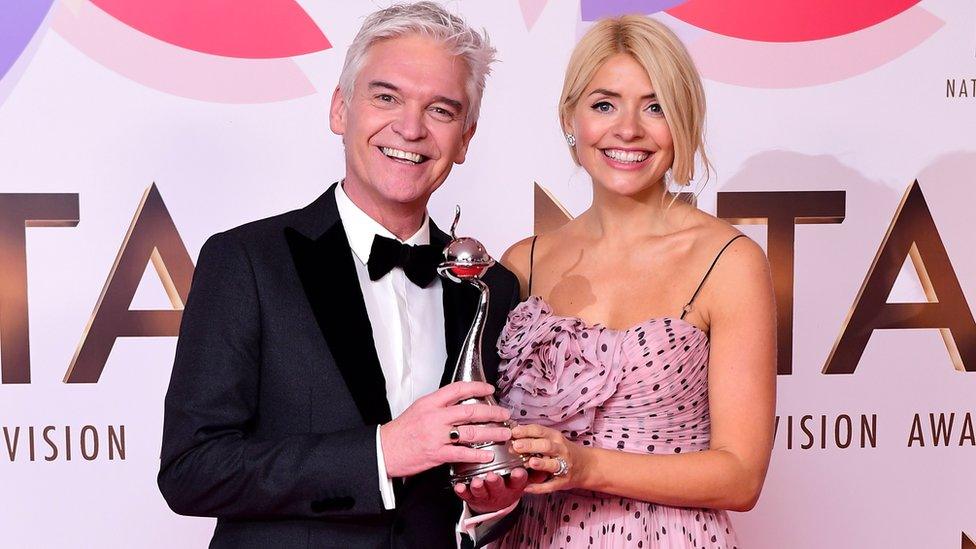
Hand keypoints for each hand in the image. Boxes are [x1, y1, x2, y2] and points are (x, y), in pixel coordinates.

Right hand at [380, 381, 512, 477]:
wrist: (384, 450)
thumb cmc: (400, 432)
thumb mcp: (418, 409)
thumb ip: (438, 405)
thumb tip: (458, 402)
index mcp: (430, 403)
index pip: (458, 389)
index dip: (477, 388)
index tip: (490, 390)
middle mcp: (435, 417)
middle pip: (470, 411)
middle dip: (492, 413)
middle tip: (505, 414)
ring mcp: (436, 436)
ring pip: (471, 432)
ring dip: (491, 433)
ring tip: (504, 433)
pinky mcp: (436, 454)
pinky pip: (462, 453)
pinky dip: (477, 455)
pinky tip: (488, 455)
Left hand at [454, 468, 528, 513]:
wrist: (495, 505)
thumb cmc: (509, 484)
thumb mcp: (522, 480)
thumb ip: (533, 472)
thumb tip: (544, 463)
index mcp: (513, 486)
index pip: (518, 481)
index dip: (518, 477)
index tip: (519, 471)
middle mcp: (500, 491)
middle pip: (498, 488)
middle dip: (495, 482)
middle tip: (492, 476)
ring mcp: (485, 495)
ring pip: (481, 492)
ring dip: (478, 487)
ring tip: (476, 481)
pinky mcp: (472, 498)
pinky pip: (466, 496)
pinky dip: (462, 491)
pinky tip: (458, 486)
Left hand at [511, 424, 589, 494]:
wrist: (587, 466)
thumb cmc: (563, 451)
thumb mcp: (553, 439)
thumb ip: (535, 437)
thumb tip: (512, 433)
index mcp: (555, 437)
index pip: (539, 431)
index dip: (526, 431)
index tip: (512, 432)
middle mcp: (561, 450)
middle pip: (545, 446)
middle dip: (531, 445)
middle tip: (516, 446)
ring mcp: (563, 466)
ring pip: (552, 464)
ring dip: (541, 464)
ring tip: (530, 463)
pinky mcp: (563, 482)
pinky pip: (550, 485)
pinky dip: (538, 488)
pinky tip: (527, 488)